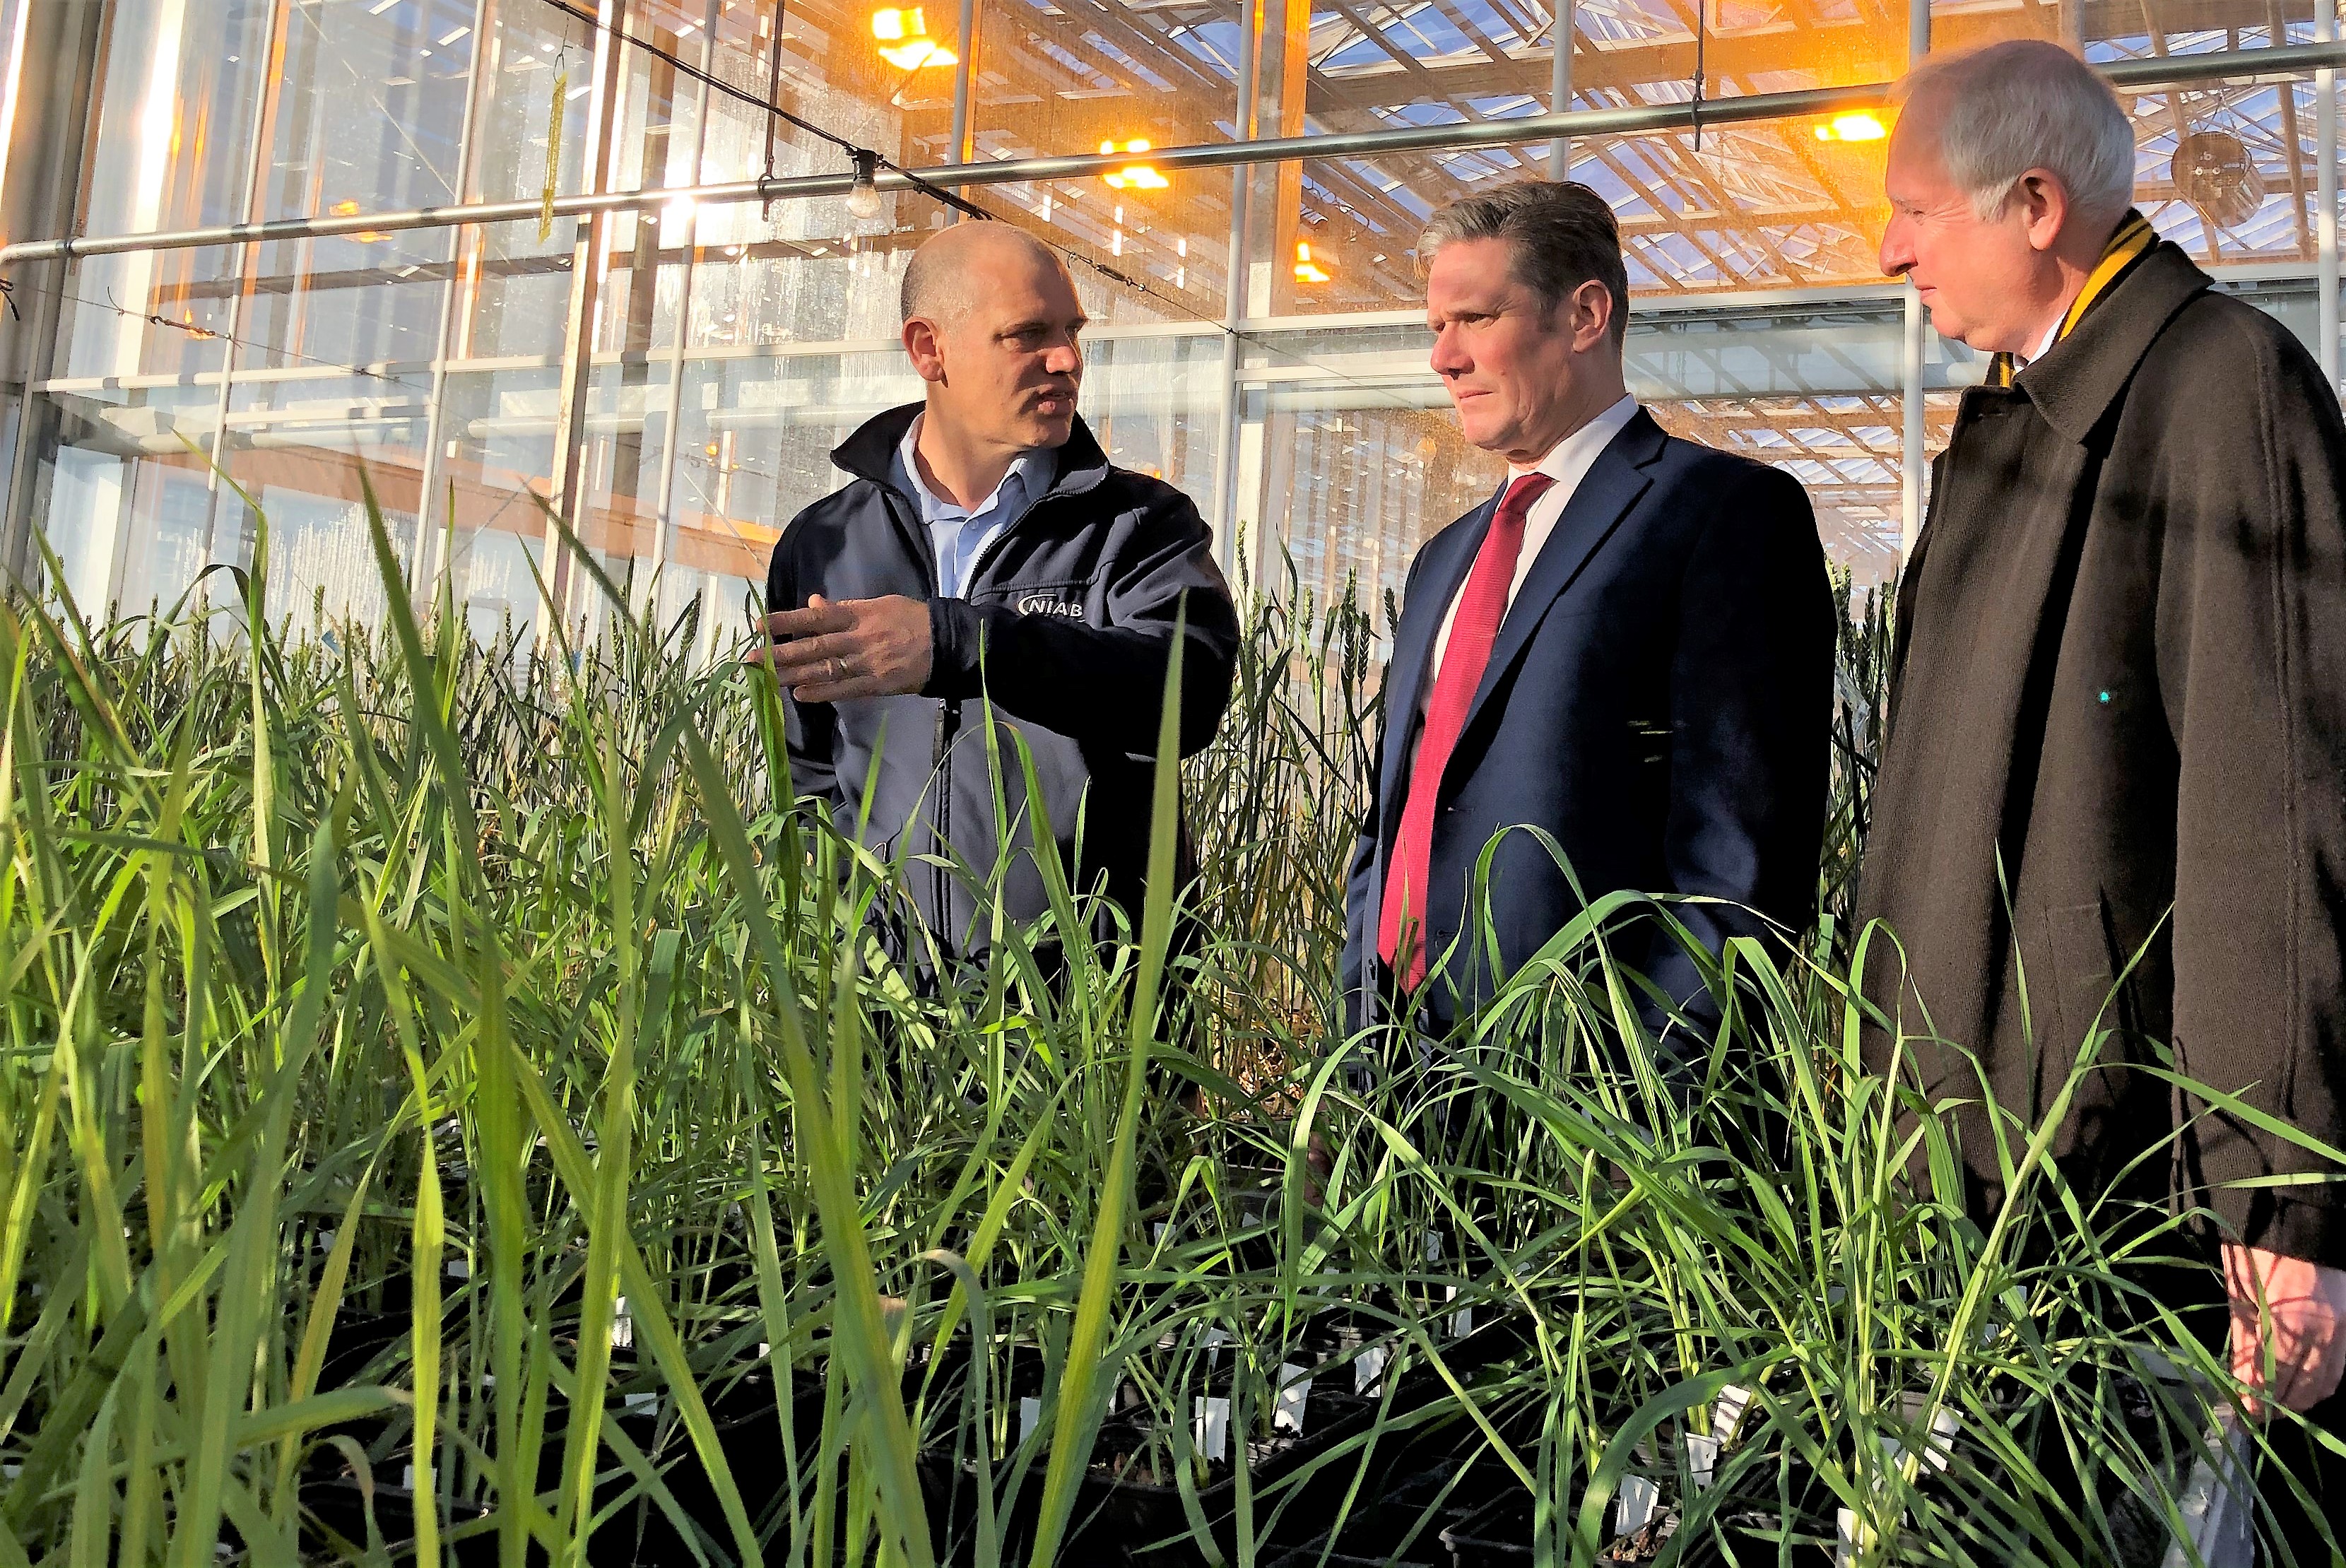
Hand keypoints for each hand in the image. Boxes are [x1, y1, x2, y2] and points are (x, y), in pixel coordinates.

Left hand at [747, 594, 932, 702]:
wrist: (947, 643)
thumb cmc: (912, 619)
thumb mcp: (879, 604)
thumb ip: (844, 607)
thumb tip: (814, 604)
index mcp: (859, 615)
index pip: (816, 618)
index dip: (786, 621)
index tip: (760, 624)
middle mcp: (859, 639)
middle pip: (814, 646)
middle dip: (781, 653)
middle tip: (751, 658)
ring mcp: (868, 663)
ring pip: (825, 669)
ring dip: (794, 675)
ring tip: (767, 678)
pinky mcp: (878, 685)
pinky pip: (846, 689)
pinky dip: (822, 693)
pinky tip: (800, 695)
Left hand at [2223, 1240, 2345, 1415]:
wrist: (2292, 1223)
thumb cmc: (2254, 1257)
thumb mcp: (2239, 1301)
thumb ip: (2242, 1345)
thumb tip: (2239, 1385)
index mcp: (2287, 1326)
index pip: (2273, 1380)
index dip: (2256, 1402)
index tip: (2241, 1416)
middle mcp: (2319, 1335)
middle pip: (2302, 1390)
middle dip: (2277, 1408)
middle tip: (2253, 1416)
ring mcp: (2337, 1332)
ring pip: (2324, 1384)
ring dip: (2300, 1401)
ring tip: (2274, 1406)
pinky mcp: (2344, 1328)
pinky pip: (2336, 1369)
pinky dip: (2319, 1385)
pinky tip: (2299, 1388)